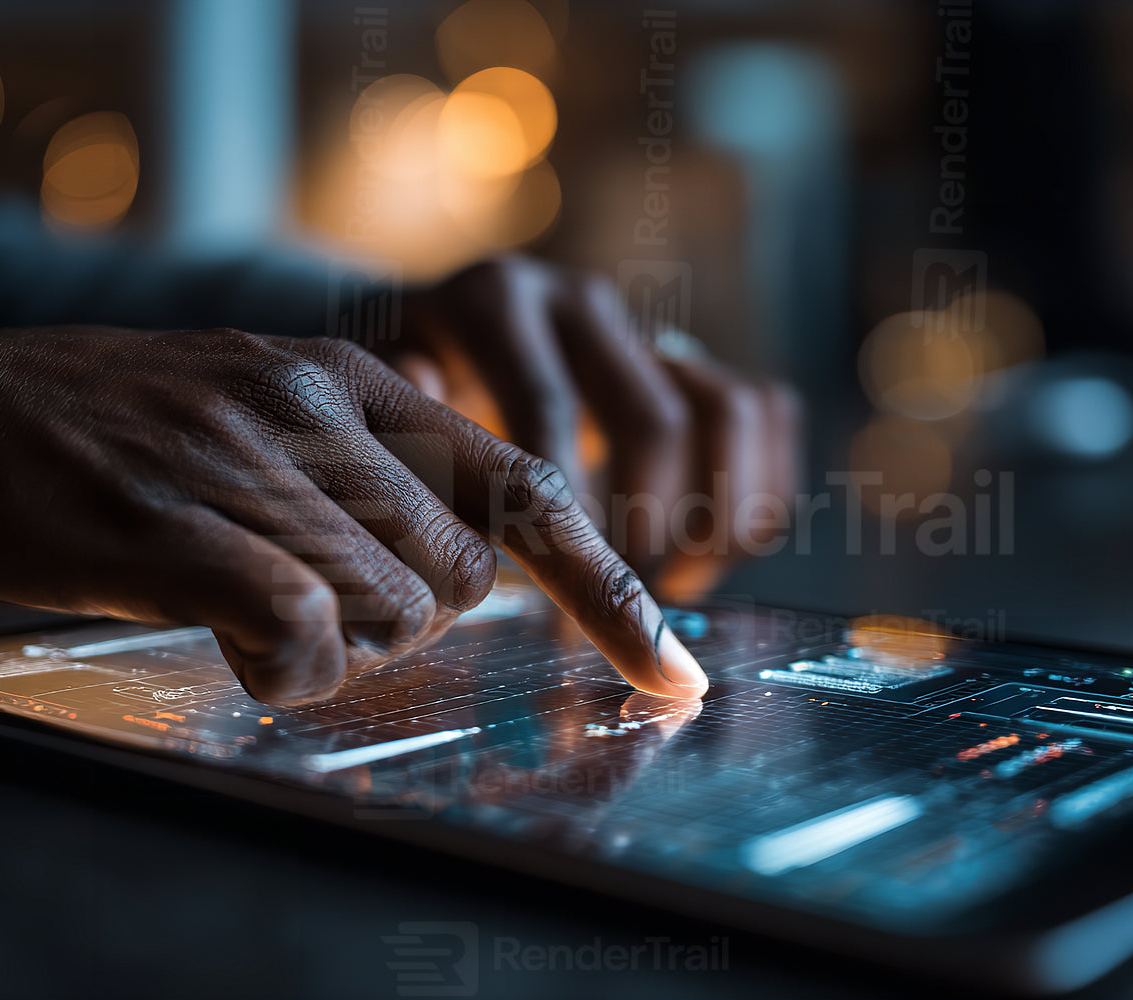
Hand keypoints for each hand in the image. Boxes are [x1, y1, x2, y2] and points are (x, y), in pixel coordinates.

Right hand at [0, 314, 707, 704]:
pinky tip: (239, 650)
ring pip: (392, 613)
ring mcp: (247, 460)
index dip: (608, 589)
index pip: (528, 489)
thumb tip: (462, 570)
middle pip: (463, 577)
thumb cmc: (115, 427)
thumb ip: (369, 471)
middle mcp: (318, 407)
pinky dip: (287, 668)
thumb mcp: (264, 408)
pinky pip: (298, 630)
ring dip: (340, 647)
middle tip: (317, 604)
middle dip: (412, 619)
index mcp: (358, 379)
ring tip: (251, 611)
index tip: (668, 669)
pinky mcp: (175, 524)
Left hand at [387, 256, 800, 600]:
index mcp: (493, 304)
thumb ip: (393, 431)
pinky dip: (754, 495)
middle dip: (643, 528)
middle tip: (619, 601)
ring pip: (728, 409)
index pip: (547, 423)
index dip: (561, 529)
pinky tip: (702, 560)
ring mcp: (642, 322)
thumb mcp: (367, 398)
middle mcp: (580, 301)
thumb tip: (416, 483)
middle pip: (653, 421)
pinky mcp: (690, 355)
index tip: (553, 615)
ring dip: (714, 514)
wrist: (433, 333)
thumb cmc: (396, 390)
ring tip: (673, 583)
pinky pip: (765, 414)